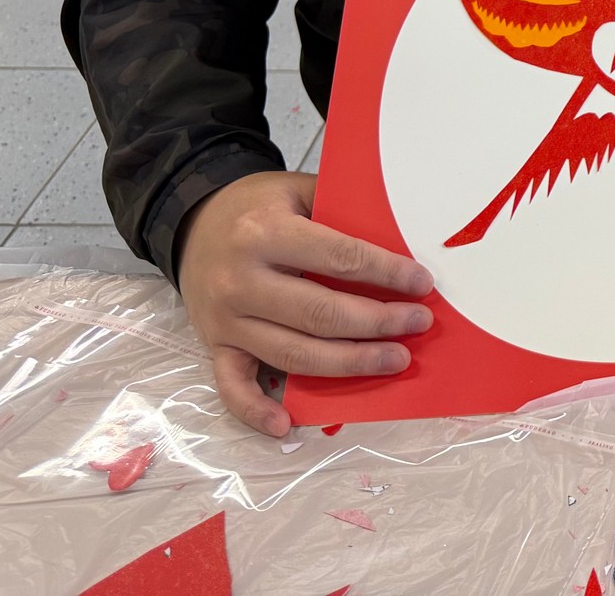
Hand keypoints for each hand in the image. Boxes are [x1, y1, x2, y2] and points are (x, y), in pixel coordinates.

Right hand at [177, 171, 433, 436]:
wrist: (192, 223)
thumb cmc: (257, 206)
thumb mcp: (297, 190)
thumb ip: (341, 211)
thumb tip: (401, 239)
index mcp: (264, 233)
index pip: (339, 258)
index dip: (385, 273)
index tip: (422, 284)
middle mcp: (240, 280)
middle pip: (320, 314)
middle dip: (377, 323)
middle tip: (419, 323)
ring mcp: (224, 320)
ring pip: (292, 354)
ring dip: (348, 364)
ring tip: (394, 360)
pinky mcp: (214, 347)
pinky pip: (232, 387)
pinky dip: (256, 411)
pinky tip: (287, 425)